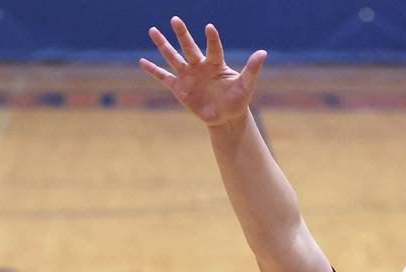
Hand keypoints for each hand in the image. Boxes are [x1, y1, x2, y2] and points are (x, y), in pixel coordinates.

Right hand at [140, 16, 266, 126]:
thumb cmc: (237, 100)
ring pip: (173, 57)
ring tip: (153, 30)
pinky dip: (153, 70)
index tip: (209, 28)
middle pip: (189, 47)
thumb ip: (252, 69)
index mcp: (215, 63)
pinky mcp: (180, 88)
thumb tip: (263, 53)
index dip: (211, 39)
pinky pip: (164, 77)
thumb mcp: (246, 85)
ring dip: (163, 45)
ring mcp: (188, 76)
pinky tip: (142, 62)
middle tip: (175, 19)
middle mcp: (200, 65)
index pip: (213, 48)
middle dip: (182, 34)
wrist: (226, 117)